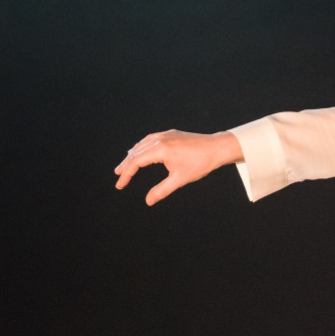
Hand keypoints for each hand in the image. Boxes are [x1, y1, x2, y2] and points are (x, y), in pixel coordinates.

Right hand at [114, 129, 241, 204]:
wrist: (217, 148)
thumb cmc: (200, 164)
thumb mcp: (180, 179)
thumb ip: (162, 190)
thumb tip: (148, 201)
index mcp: (160, 149)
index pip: (136, 162)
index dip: (126, 174)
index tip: (120, 185)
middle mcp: (159, 139)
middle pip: (136, 152)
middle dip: (126, 165)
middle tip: (117, 175)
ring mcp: (165, 134)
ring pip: (142, 144)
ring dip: (132, 155)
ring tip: (125, 164)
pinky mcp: (171, 133)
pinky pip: (150, 140)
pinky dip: (142, 147)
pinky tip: (141, 152)